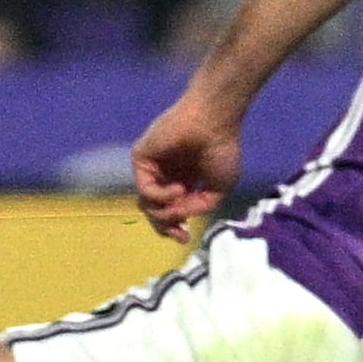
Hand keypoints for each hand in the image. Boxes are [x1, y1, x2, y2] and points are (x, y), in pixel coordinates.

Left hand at [131, 92, 242, 241]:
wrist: (213, 123)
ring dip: (164, 212)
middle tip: (179, 233)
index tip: (186, 238)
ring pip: (146, 204)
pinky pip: (144, 189)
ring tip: (182, 201)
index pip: (170, 211)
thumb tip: (181, 216)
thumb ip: (200, 207)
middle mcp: (165, 176)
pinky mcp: (141, 160)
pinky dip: (160, 196)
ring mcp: (152, 168)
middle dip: (166, 226)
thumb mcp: (218, 188)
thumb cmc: (221, 150)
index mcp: (183, 181)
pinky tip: (178, 188)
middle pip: (154, 211)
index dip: (175, 227)